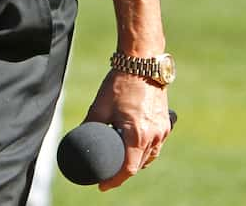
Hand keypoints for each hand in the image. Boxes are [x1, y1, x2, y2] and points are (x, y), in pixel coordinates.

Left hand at [84, 69, 171, 190]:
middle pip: (139, 165)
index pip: (128, 169)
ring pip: (150, 157)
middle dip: (123, 171)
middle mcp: (153, 136)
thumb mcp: (100, 104)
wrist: (142, 62)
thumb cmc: (120, 82)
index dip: (114, 180)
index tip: (102, 185)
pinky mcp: (165, 122)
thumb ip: (90, 124)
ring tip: (120, 162)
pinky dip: (145, 151)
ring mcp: (162, 130)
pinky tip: (135, 148)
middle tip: (107, 173)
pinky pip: (156, 145)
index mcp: (137, 135)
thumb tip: (79, 137)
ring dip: (136, 162)